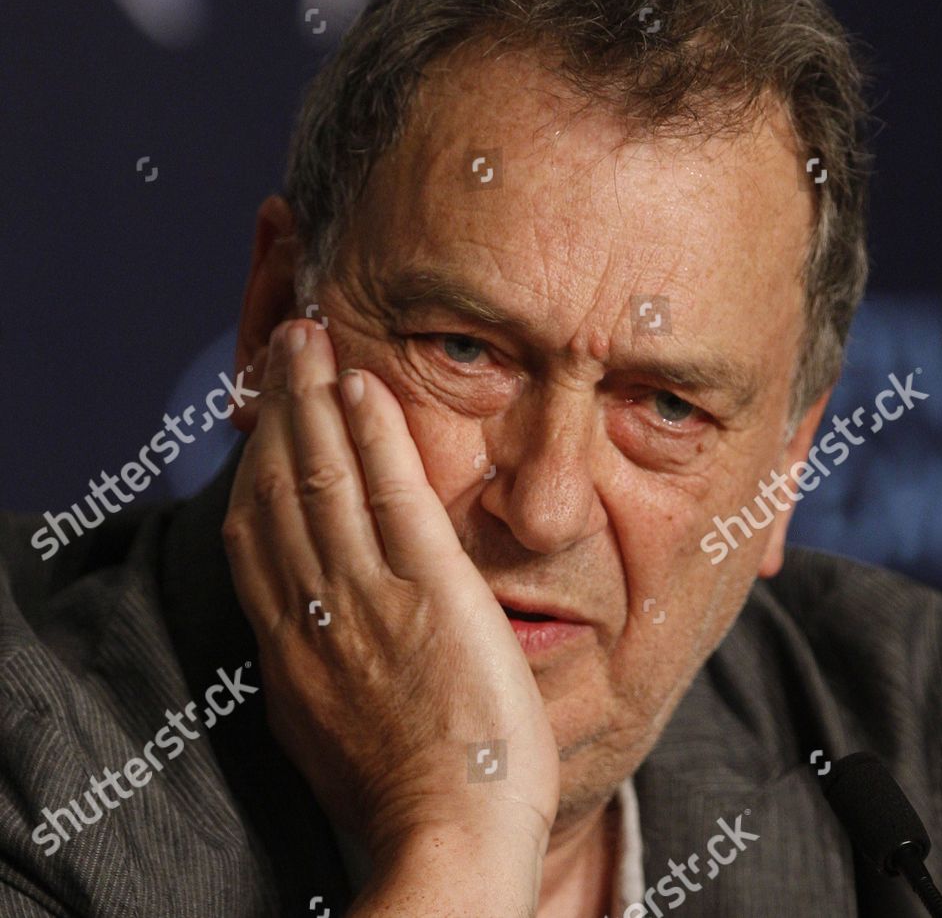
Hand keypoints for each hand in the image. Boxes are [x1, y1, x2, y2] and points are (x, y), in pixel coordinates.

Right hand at [222, 318, 559, 878]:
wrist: (448, 840)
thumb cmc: (403, 797)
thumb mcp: (327, 727)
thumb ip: (315, 663)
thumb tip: (306, 624)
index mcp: (289, 646)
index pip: (256, 529)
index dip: (256, 458)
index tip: (263, 411)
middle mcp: (315, 609)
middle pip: (281, 484)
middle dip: (278, 405)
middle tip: (282, 343)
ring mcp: (368, 595)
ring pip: (324, 474)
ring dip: (315, 396)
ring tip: (311, 338)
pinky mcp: (429, 590)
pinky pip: (390, 495)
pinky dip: (373, 433)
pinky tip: (364, 384)